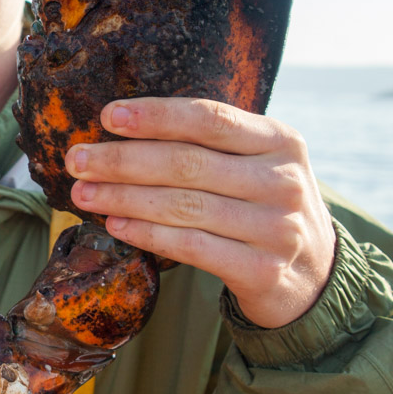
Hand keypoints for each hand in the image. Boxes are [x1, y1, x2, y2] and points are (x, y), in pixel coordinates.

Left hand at [65, 97, 335, 328]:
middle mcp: (283, 181)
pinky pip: (190, 247)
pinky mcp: (261, 270)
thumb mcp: (257, 164)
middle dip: (123, 160)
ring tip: (84, 194)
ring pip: (183, 206)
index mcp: (281, 141)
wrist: (315, 277)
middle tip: (78, 160)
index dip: (156, 116)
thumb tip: (124, 129)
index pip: (210, 119)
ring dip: (124, 198)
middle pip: (187, 164)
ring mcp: (276, 228)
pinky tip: (116, 226)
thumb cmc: (265, 208)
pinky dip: (147, 234)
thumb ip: (210, 146)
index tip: (107, 116)